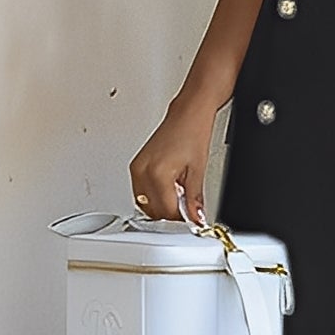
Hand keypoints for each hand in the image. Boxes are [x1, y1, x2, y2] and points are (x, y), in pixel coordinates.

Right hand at [129, 94, 217, 224]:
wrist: (187, 115)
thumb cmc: (192, 133)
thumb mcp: (198, 171)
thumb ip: (194, 199)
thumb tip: (195, 218)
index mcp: (157, 173)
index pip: (166, 210)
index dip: (181, 219)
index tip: (191, 219)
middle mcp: (143, 171)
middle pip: (153, 210)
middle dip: (171, 213)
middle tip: (188, 208)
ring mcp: (137, 169)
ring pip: (145, 204)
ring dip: (162, 205)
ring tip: (180, 193)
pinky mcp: (136, 166)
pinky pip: (141, 192)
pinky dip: (155, 196)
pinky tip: (169, 187)